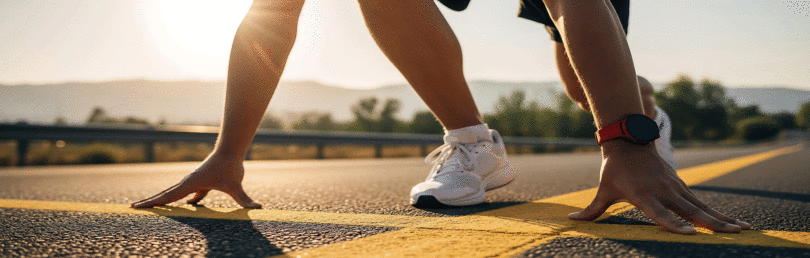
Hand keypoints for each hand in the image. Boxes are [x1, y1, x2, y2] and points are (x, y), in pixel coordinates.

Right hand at [131, 155, 261, 208]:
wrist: (232, 150)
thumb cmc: (231, 166)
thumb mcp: (236, 185)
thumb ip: (244, 199)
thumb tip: (257, 208)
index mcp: (191, 184)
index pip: (168, 197)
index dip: (152, 203)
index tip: (136, 207)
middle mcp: (189, 182)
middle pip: (166, 194)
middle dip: (151, 202)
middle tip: (133, 208)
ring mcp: (195, 181)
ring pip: (176, 193)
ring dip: (164, 200)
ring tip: (152, 207)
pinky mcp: (203, 182)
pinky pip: (190, 193)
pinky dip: (185, 199)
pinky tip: (189, 205)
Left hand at [568, 140, 750, 233]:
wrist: (629, 140)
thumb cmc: (614, 169)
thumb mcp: (603, 189)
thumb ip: (592, 210)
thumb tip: (571, 221)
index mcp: (643, 195)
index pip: (660, 213)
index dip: (672, 224)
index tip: (688, 234)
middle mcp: (663, 191)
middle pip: (690, 210)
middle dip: (711, 223)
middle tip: (731, 234)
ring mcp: (675, 187)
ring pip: (701, 206)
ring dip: (722, 219)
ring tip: (742, 231)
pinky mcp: (681, 185)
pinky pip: (702, 202)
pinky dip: (719, 212)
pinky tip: (734, 223)